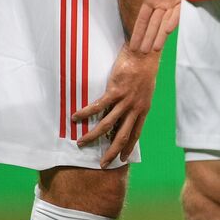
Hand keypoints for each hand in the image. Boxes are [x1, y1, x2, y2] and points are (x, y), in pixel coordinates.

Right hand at [72, 46, 159, 166]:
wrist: (144, 55)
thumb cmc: (144, 71)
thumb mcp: (144, 92)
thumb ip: (136, 104)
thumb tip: (126, 112)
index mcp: (143, 110)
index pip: (136, 133)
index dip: (129, 147)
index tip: (123, 159)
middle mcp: (135, 108)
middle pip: (122, 135)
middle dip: (112, 151)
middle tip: (102, 163)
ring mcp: (125, 100)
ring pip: (107, 124)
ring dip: (93, 135)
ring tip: (80, 142)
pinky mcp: (115, 91)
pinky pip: (98, 106)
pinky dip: (86, 113)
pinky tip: (75, 118)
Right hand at [113, 0, 184, 52]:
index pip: (143, 19)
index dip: (138, 32)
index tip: (133, 45)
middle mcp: (162, 2)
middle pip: (153, 25)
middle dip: (146, 39)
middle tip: (140, 54)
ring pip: (164, 22)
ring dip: (158, 35)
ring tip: (152, 49)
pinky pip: (176, 11)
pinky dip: (172, 20)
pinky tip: (166, 30)